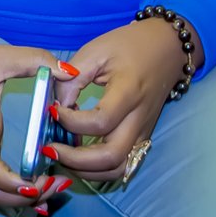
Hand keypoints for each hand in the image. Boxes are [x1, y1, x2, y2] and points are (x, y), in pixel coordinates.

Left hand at [48, 15, 199, 184]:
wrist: (166, 48)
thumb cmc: (129, 45)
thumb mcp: (96, 51)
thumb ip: (73, 77)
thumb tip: (55, 105)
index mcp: (129, 93)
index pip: (101, 121)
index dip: (70, 121)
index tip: (51, 109)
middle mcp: (139, 119)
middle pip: (111, 156)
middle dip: (76, 160)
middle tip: (49, 148)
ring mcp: (143, 132)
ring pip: (118, 168)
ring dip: (87, 170)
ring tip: (61, 156)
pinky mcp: (141, 137)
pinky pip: (122, 164)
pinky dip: (98, 169)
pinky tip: (77, 156)